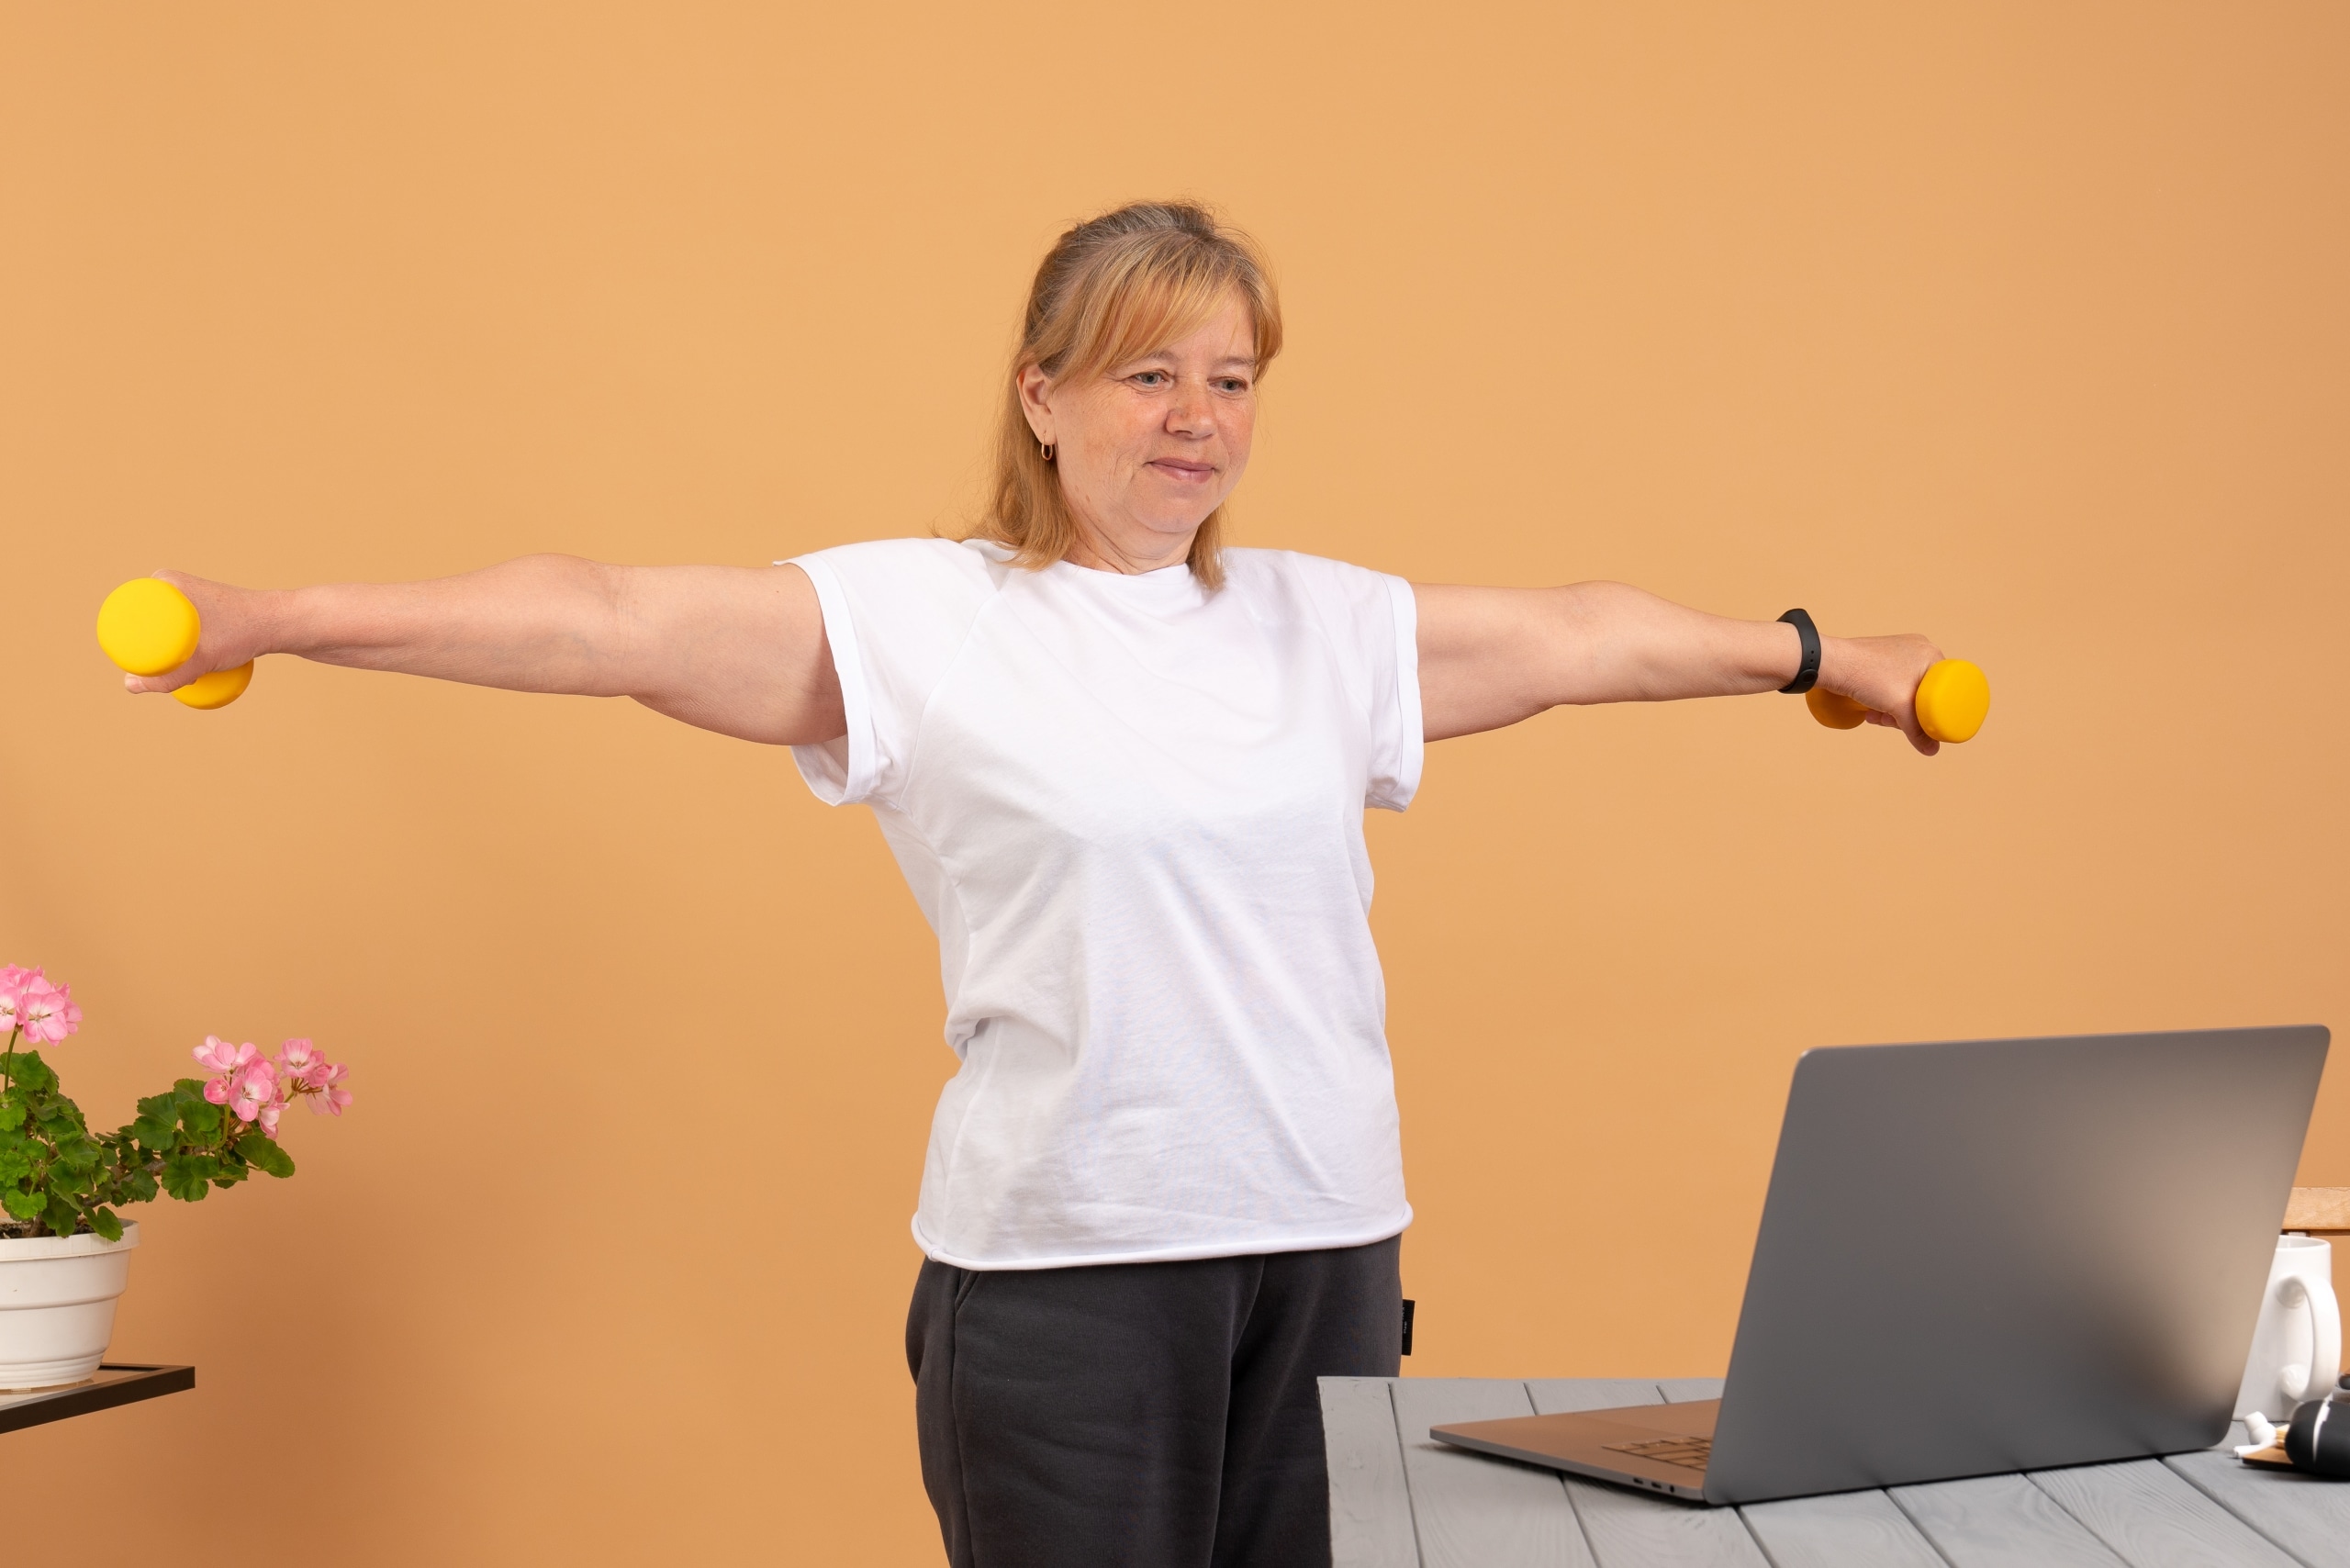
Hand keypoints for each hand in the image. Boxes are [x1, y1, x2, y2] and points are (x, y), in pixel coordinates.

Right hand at [119, 572, 276, 696]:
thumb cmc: (243, 633)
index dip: (129, 644)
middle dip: (151, 652)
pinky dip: (185, 649)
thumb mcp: (202, 658)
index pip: (129, 614)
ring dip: (169, 653)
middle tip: (171, 674)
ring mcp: (192, 597)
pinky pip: (184, 630)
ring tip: (184, 673)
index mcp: (164, 582)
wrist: (283, 623)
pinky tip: (190, 667)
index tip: (145, 667)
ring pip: (166, 630)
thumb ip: (167, 676)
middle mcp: (175, 585)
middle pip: (147, 625)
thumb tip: (128, 687)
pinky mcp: (207, 610)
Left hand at [1817, 633, 1944, 754]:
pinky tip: (1870, 710)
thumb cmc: (1869, 677)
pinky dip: (1882, 700)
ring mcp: (1899, 653)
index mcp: (1931, 654)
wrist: (1830, 663)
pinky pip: (1890, 685)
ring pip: (1904, 692)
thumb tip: (1932, 750)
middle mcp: (1918, 649)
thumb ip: (1917, 731)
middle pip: (1923, 693)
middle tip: (1892, 721)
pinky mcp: (1880, 659)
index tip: (1921, 724)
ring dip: (1891, 711)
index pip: (1945, 689)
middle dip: (1905, 714)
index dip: (1935, 711)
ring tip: (1876, 716)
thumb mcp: (1899, 707)